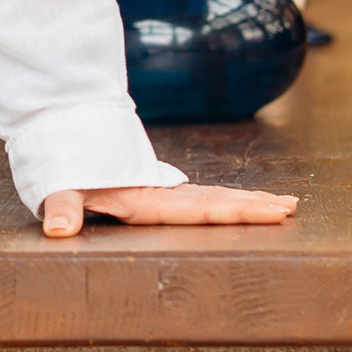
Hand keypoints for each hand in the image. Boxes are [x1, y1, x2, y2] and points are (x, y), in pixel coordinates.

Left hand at [39, 183, 298, 238]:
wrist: (61, 122)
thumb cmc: (62, 159)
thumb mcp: (60, 183)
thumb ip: (63, 206)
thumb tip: (59, 229)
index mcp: (146, 199)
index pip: (202, 208)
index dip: (239, 212)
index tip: (272, 211)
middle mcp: (159, 194)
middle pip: (216, 200)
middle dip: (255, 205)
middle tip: (292, 208)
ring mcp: (159, 190)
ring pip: (212, 196)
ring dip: (246, 201)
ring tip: (283, 204)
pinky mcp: (152, 189)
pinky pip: (196, 196)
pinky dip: (223, 200)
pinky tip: (238, 204)